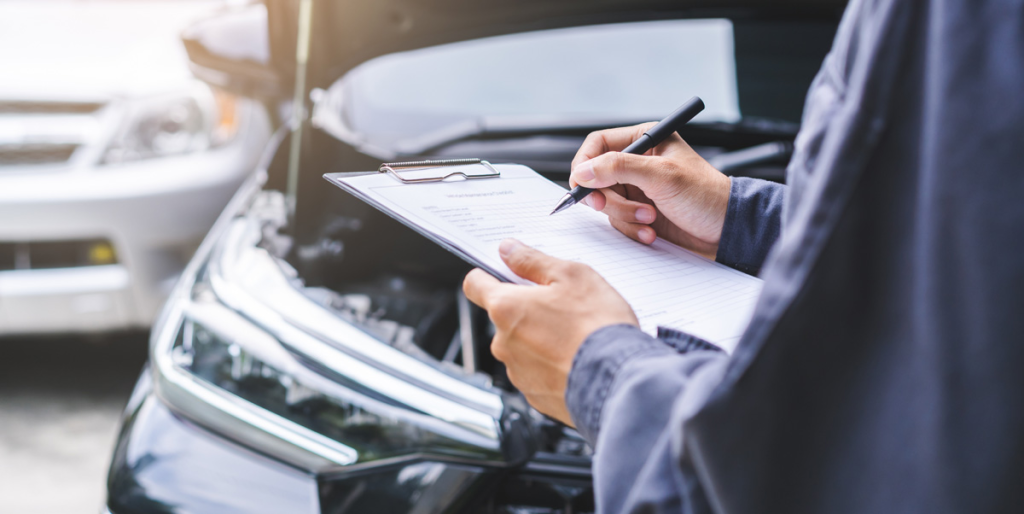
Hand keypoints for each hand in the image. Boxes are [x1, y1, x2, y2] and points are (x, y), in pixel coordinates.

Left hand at [462, 239, 637, 424]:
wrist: (618, 381)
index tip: (503, 272)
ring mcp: (518, 372)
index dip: (487, 275)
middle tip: (562, 305)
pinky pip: (538, 372)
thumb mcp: (571, 276)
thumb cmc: (597, 326)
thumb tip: (508, 250)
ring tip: (576, 335)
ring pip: (522, 346)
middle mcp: (503, 343)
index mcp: (506, 308)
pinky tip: (578, 358)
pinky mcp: (535, 395)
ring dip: (540, 338)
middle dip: (527, 309)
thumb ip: (533, 261)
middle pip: (504, 317)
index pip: (475, 285)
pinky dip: (552, 364)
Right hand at [570, 123, 731, 258]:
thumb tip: (583, 170)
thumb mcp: (661, 176)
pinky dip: (631, 228)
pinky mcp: (638, 212)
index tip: (582, 185)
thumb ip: (619, 168)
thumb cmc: (705, 195)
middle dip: (606, 197)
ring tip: (649, 219)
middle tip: (608, 207)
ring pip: (605, 202)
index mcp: (645, 141)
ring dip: (624, 215)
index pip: (598, 144)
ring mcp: (637, 189)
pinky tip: (651, 231)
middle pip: (596, 177)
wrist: (726, 230)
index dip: (585, 164)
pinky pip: (617, 221)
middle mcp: (638, 163)